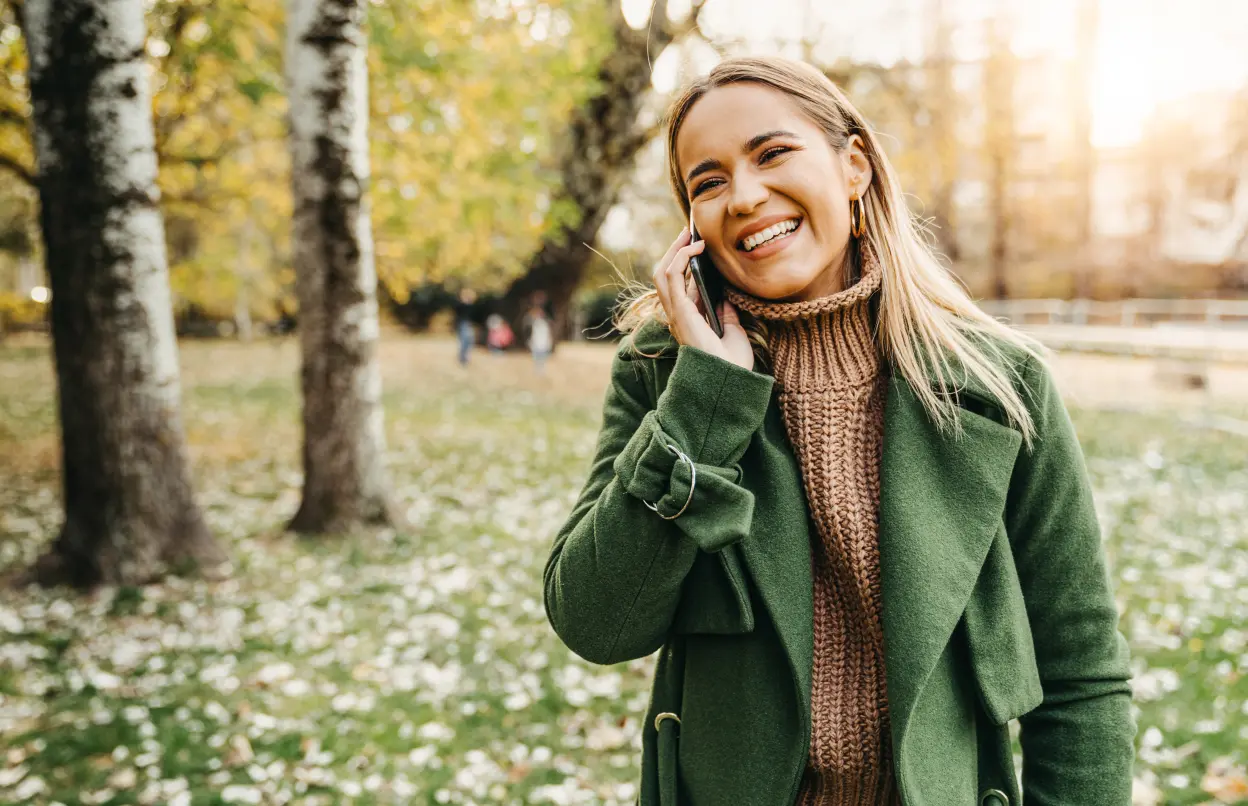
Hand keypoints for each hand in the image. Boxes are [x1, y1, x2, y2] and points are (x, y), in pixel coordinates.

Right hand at [652, 228, 754, 371]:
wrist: (730, 379)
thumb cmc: (732, 363)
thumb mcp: (733, 331)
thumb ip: (726, 312)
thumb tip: (726, 293)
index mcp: (689, 320)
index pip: (682, 286)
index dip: (687, 263)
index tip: (698, 245)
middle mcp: (678, 316)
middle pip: (666, 276)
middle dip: (675, 252)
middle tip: (688, 232)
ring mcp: (676, 314)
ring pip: (662, 273)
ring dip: (674, 250)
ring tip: (688, 233)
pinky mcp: (679, 311)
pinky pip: (671, 277)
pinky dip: (680, 257)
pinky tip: (694, 247)